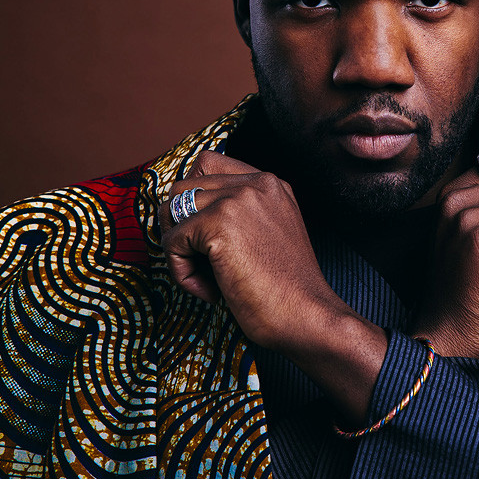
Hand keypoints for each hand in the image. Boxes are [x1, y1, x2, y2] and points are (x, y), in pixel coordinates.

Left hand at [158, 150, 385, 421]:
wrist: (307, 315)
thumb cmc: (287, 289)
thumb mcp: (270, 234)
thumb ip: (240, 214)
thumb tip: (183, 215)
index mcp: (270, 183)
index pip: (207, 164)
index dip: (192, 198)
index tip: (201, 235)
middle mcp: (255, 183)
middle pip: (182, 186)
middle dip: (179, 226)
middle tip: (199, 262)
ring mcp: (237, 200)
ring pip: (171, 210)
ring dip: (178, 248)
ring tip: (204, 277)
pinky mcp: (219, 224)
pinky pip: (172, 241)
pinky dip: (180, 271)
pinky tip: (209, 290)